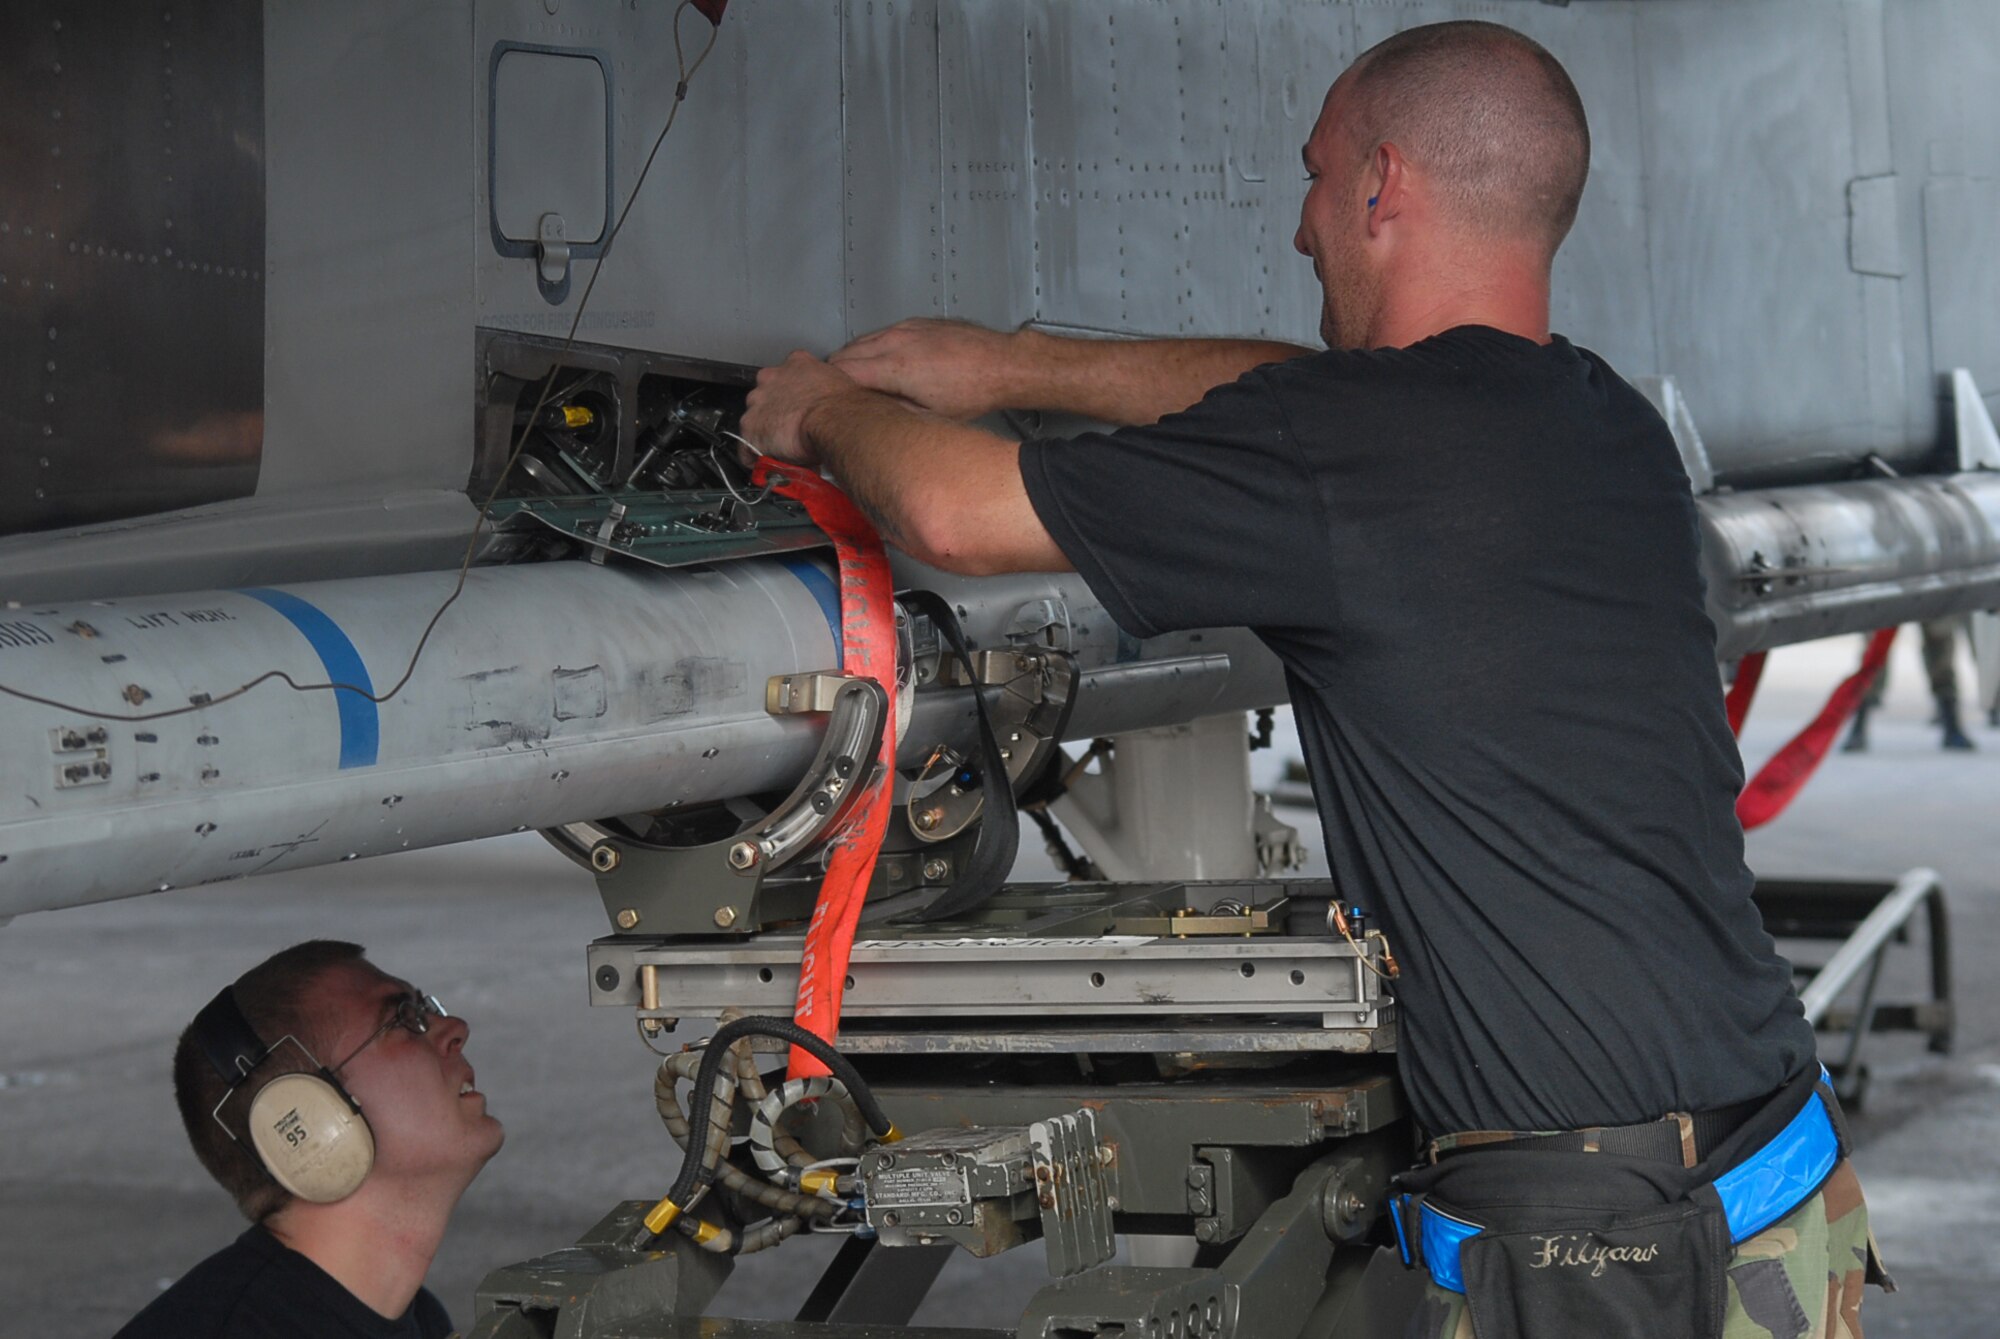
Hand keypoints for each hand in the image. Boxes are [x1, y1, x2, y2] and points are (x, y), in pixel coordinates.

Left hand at [740, 351, 859, 464]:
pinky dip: (757, 458)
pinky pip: (747, 448)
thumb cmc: (844, 406)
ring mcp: (758, 402)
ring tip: (784, 452)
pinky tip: (772, 465)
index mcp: (796, 363)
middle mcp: (771, 378)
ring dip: (766, 436)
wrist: (835, 420)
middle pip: (765, 398)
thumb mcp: (838, 385)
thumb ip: (825, 388)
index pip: (786, 376)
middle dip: (775, 414)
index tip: (797, 408)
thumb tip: (828, 406)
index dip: (791, 396)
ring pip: (755, 422)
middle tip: (792, 431)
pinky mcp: (751, 427)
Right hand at [830, 318, 1026, 420]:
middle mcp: (897, 341)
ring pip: (863, 340)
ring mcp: (906, 328)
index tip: (825, 398)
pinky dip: (873, 346)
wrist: (1001, 363)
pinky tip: (880, 361)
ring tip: (853, 378)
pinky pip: (882, 333)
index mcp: (896, 367)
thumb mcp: (930, 415)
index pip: (843, 371)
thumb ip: (893, 413)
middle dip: (835, 372)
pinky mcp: (916, 323)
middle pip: (846, 352)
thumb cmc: (973, 390)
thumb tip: (871, 417)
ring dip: (853, 358)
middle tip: (832, 391)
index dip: (830, 386)